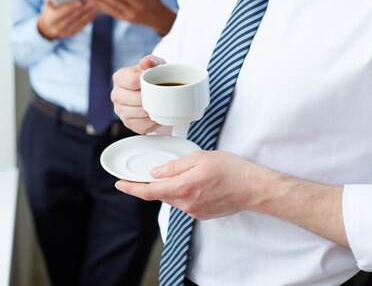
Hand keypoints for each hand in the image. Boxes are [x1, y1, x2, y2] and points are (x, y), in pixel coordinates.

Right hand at [37, 0, 96, 39]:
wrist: (47, 27)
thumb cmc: (49, 11)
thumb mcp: (47, 5)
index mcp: (51, 19)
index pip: (62, 12)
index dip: (71, 6)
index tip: (80, 1)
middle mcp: (58, 27)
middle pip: (73, 17)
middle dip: (83, 9)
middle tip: (93, 1)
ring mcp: (65, 32)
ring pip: (79, 22)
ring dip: (89, 14)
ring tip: (96, 5)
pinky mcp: (72, 33)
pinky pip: (82, 26)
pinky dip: (89, 19)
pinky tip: (95, 12)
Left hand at [87, 0, 175, 34]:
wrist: (157, 18)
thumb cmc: (155, 0)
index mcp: (140, 3)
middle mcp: (133, 11)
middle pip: (115, 3)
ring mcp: (128, 16)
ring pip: (111, 9)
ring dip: (99, 3)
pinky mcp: (124, 19)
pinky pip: (112, 13)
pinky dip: (103, 8)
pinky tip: (94, 4)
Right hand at [111, 55, 165, 133]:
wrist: (154, 91)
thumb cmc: (153, 76)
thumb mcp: (155, 64)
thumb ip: (152, 61)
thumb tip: (146, 63)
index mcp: (119, 77)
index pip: (132, 81)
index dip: (146, 82)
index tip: (155, 81)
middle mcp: (116, 94)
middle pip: (137, 99)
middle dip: (152, 97)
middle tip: (161, 94)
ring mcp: (120, 111)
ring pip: (141, 113)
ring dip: (154, 109)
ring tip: (160, 103)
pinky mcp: (128, 124)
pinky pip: (143, 126)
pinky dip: (153, 121)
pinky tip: (156, 113)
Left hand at [116, 150, 347, 245]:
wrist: (252, 187)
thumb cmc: (230, 169)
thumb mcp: (200, 157)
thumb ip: (175, 165)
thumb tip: (156, 172)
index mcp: (182, 187)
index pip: (149, 191)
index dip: (131, 188)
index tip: (119, 183)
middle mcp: (185, 203)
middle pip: (160, 194)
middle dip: (153, 184)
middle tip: (150, 171)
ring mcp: (194, 211)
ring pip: (173, 197)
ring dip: (171, 187)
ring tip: (184, 171)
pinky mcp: (202, 214)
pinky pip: (185, 202)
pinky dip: (183, 191)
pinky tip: (195, 181)